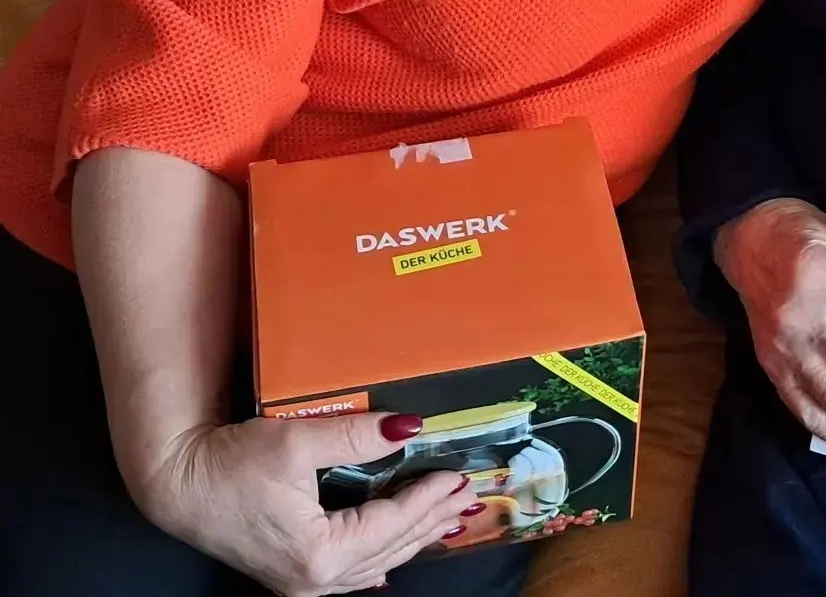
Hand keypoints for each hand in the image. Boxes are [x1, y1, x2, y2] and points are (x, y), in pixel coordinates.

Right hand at [134, 412, 478, 594]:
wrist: (176, 482)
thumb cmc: (229, 462)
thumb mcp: (296, 441)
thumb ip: (356, 436)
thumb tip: (409, 427)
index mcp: (319, 554)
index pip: (391, 523)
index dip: (428, 498)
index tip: (458, 475)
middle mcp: (312, 580)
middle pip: (389, 549)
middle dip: (430, 521)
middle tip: (466, 495)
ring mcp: (300, 582)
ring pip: (374, 563)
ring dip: (411, 537)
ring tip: (446, 515)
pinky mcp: (291, 572)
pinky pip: (351, 570)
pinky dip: (382, 551)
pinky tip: (394, 550)